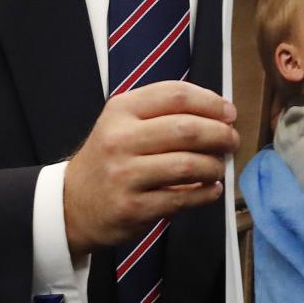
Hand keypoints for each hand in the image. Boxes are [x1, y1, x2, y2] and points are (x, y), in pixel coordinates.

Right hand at [63, 81, 238, 257]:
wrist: (72, 202)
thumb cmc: (111, 158)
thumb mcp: (125, 122)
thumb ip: (166, 112)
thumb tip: (221, 114)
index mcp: (121, 110)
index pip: (176, 94)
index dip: (212, 102)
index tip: (229, 113)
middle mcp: (120, 139)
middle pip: (187, 129)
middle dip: (220, 134)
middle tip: (231, 141)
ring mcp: (124, 175)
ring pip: (188, 165)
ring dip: (215, 166)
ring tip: (218, 167)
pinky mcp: (132, 207)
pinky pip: (182, 198)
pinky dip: (206, 193)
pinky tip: (211, 189)